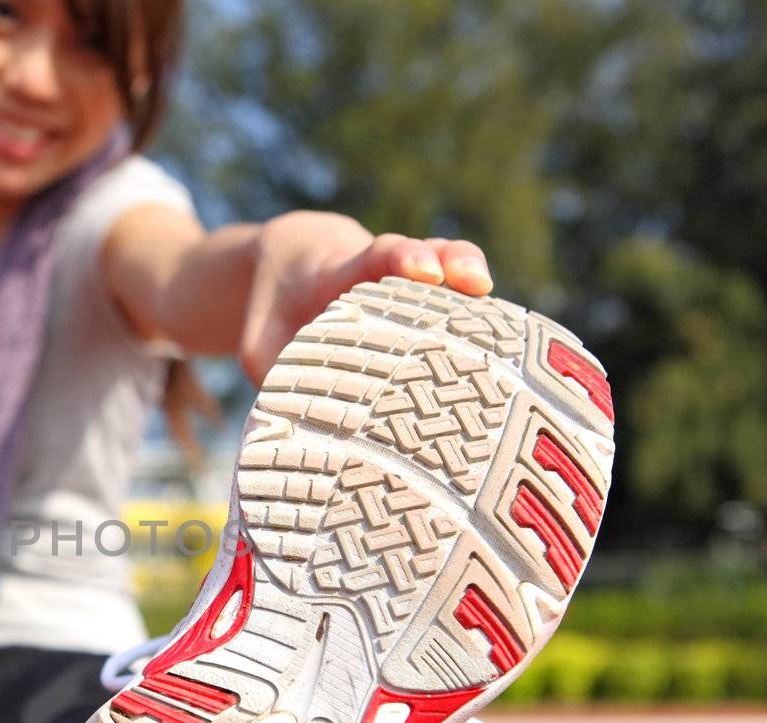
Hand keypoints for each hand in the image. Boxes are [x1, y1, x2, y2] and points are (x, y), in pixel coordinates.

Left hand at [238, 211, 494, 385]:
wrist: (290, 265)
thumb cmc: (275, 314)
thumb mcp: (259, 343)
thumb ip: (270, 373)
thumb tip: (284, 425)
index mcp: (338, 271)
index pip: (373, 256)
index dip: (400, 260)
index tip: (423, 271)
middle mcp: (381, 270)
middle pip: (424, 254)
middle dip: (451, 264)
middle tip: (474, 280)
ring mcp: (409, 284)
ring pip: (450, 273)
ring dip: (473, 283)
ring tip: (496, 305)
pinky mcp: (424, 305)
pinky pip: (456, 304)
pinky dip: (479, 320)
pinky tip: (507, 343)